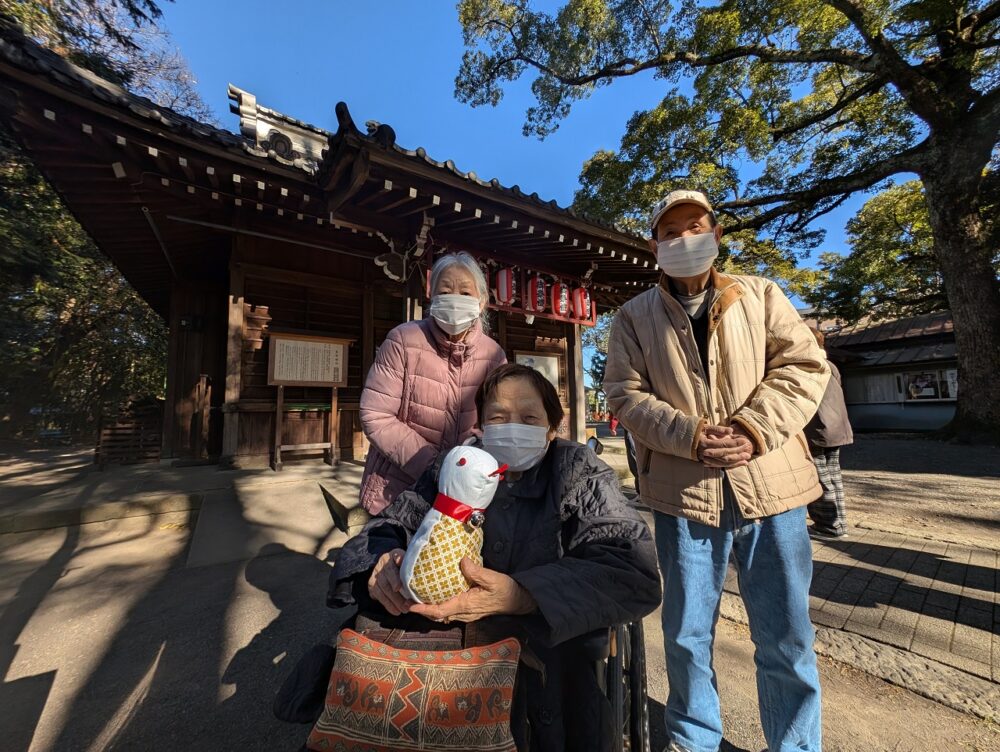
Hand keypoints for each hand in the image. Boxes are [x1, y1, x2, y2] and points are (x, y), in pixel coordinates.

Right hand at [368, 548, 413, 615]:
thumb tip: (411, 566)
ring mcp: (375, 573)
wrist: (392, 563)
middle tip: (406, 605)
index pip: (391, 568)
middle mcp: (382, 563)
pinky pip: (377, 595)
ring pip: (382, 589)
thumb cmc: (406, 565)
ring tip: (402, 610)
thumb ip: (412, 564)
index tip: (398, 587)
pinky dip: (387, 604)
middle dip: (396, 596)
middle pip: (386, 581)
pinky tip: (395, 611)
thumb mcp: (410, 561)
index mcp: (393, 555)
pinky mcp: (371, 583)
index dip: (394, 577)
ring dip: (392, 602)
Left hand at [409, 557, 536, 623]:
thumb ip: (476, 571)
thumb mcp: (493, 578)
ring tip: (418, 597)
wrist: (519, 600)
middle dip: (422, 609)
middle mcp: (464, 612)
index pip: (440, 610)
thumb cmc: (507, 590)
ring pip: (444, 614)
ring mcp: (467, 613)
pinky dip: (440, 606)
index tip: (410, 605)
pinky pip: (451, 611)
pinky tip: (437, 595)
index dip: (424, 609)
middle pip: (438, 615)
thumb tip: (462, 561)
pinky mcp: (470, 610)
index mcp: (466, 604)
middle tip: (407, 599)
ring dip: (430, 608)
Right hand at [697, 425, 752, 467]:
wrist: (681, 440)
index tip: (744, 440)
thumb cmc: (695, 432)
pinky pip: (720, 466)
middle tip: (748, 452)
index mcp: (705, 442)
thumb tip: (731, 430)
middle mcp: (705, 452)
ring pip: (723, 462)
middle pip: (725, 455)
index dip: (735, 443)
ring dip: (736, 462)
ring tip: (746, 460)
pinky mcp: (706, 462)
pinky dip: (730, 465)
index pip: (723, 444)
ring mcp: (705, 459)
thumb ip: (718, 429)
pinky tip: (738, 464)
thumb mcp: (705, 427)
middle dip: (738, 454)